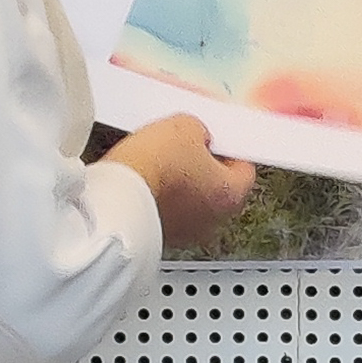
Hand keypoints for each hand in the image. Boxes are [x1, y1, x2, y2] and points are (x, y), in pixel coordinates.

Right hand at [108, 114, 257, 248]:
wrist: (117, 198)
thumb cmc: (155, 167)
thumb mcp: (185, 126)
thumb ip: (200, 131)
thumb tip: (195, 135)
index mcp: (232, 196)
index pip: (244, 168)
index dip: (229, 147)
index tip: (217, 137)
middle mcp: (212, 221)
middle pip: (216, 187)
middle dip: (202, 165)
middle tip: (186, 146)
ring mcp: (183, 232)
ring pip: (188, 201)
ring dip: (178, 182)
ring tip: (159, 160)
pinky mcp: (156, 236)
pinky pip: (163, 210)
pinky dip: (157, 195)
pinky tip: (144, 178)